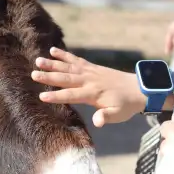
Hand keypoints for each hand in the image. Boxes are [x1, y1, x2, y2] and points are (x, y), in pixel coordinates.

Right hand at [31, 47, 145, 127]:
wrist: (140, 88)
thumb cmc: (126, 105)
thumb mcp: (119, 115)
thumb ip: (106, 117)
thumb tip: (97, 122)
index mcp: (93, 93)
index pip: (71, 95)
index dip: (56, 96)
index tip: (42, 97)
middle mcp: (89, 81)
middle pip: (66, 78)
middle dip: (49, 77)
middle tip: (33, 75)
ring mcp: (90, 72)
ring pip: (68, 67)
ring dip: (53, 64)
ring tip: (38, 60)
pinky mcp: (91, 67)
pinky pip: (75, 60)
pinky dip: (64, 55)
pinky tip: (52, 50)